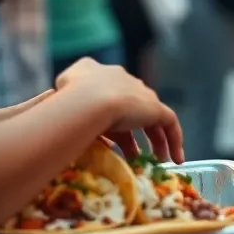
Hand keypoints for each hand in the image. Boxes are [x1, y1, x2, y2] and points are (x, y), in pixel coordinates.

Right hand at [55, 57, 183, 164]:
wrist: (88, 100)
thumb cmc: (67, 100)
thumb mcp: (58, 91)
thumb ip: (63, 96)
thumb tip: (61, 109)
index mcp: (100, 73)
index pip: (110, 94)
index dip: (112, 115)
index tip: (112, 136)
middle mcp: (124, 80)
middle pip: (134, 106)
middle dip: (135, 129)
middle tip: (135, 154)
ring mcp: (140, 93)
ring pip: (153, 117)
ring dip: (155, 140)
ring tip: (156, 160)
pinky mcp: (155, 108)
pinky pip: (169, 124)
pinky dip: (174, 140)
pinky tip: (176, 158)